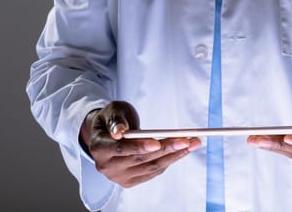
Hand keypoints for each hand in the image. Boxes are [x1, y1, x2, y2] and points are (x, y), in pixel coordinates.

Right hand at [79, 101, 200, 187]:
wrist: (109, 134)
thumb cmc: (112, 119)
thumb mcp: (113, 111)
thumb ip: (116, 120)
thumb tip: (119, 132)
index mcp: (99, 148)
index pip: (120, 150)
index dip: (139, 147)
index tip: (157, 143)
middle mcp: (107, 166)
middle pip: (141, 159)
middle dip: (167, 148)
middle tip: (187, 139)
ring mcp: (119, 176)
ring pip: (151, 167)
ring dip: (175, 155)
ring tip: (193, 143)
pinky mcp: (131, 181)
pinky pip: (154, 172)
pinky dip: (170, 161)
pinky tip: (182, 151)